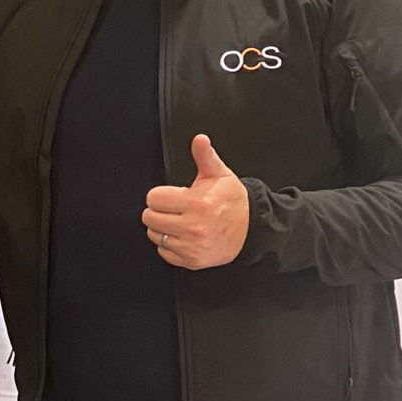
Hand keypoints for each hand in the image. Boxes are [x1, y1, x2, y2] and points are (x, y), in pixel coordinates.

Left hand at [143, 134, 249, 269]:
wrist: (252, 230)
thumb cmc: (232, 201)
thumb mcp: (219, 175)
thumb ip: (205, 156)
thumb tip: (199, 139)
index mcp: (197, 203)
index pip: (153, 198)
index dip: (161, 195)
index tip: (173, 196)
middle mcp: (193, 227)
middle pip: (149, 217)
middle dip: (160, 211)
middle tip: (176, 209)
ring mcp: (192, 247)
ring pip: (154, 235)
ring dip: (163, 228)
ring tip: (180, 221)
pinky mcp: (192, 261)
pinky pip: (164, 253)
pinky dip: (170, 245)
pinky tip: (183, 236)